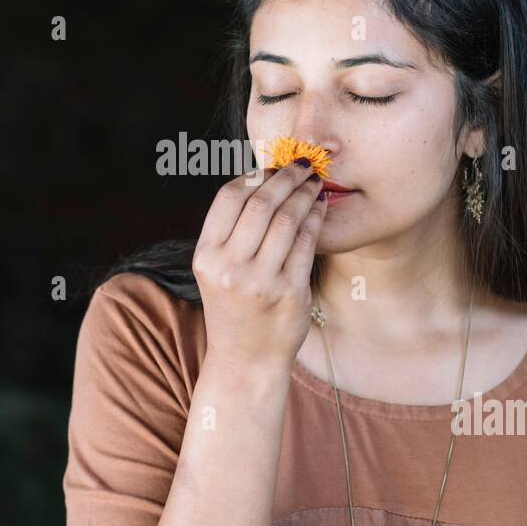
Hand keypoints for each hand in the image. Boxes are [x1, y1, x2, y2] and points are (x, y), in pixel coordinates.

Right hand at [192, 159, 326, 366]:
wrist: (245, 359)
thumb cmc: (234, 307)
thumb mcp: (217, 270)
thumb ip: (231, 231)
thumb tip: (261, 179)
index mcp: (206, 255)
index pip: (229, 198)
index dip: (254, 175)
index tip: (272, 168)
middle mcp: (229, 267)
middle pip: (261, 204)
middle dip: (285, 178)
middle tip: (303, 166)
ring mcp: (260, 281)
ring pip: (287, 220)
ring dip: (304, 194)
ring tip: (314, 183)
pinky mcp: (289, 292)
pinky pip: (307, 243)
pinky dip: (316, 219)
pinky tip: (320, 208)